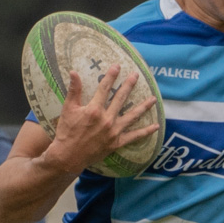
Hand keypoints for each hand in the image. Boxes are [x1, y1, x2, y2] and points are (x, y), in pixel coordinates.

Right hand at [42, 64, 159, 172]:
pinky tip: (156, 126)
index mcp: (94, 110)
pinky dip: (146, 132)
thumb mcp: (68, 109)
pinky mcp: (117, 142)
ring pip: (132, 116)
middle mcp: (106, 119)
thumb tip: (73, 72)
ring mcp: (114, 131)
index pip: (105, 88)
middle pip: (121, 98)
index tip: (117, 66)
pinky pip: (134, 136)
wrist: (68, 156)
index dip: (111, 76)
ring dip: (144, 106)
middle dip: (129, 85)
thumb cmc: (67, 132)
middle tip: (136, 75)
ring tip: (154, 99)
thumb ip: (74, 90)